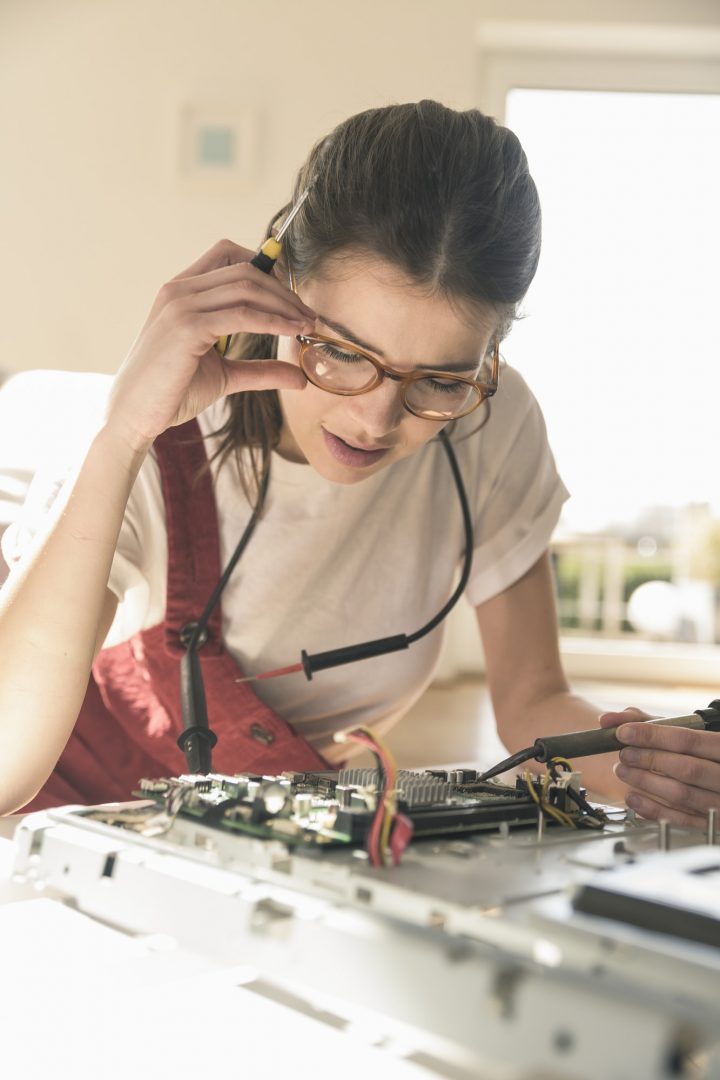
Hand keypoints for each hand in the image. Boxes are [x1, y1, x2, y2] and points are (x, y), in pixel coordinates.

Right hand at [105, 239, 316, 452]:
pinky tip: (291, 332)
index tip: (290, 296)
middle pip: (244, 269)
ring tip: (306, 324)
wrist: (134, 415)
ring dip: (284, 304)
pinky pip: (242, 315)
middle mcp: (179, 290)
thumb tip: (300, 377)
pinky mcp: (187, 327)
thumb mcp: (224, 375)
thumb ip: (259, 369)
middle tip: (308, 315)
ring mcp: (181, 305)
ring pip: (246, 286)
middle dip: (283, 290)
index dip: (264, 266)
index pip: (227, 253)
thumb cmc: (171, 392)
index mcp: (182, 291)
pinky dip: (272, 321)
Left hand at [599, 707, 719, 826]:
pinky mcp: (712, 823)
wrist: (718, 775)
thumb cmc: (699, 751)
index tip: (623, 733)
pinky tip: (633, 798)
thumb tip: (608, 720)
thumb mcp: (681, 731)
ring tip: (623, 771)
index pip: (686, 740)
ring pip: (682, 795)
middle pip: (685, 768)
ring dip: (646, 783)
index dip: (651, 736)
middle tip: (623, 754)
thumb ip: (647, 721)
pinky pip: (682, 820)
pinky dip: (653, 810)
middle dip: (648, 760)